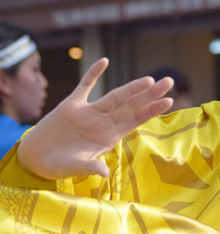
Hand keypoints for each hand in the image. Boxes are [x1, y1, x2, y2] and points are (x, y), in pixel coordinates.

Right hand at [17, 58, 172, 179]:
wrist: (36, 158)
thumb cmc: (59, 166)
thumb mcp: (75, 168)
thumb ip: (90, 167)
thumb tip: (104, 173)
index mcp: (109, 136)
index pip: (135, 120)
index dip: (151, 110)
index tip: (169, 101)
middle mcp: (103, 122)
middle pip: (131, 105)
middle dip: (150, 94)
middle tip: (169, 81)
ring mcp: (89, 112)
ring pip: (114, 96)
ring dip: (131, 87)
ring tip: (149, 79)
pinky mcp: (71, 105)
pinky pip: (85, 86)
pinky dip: (94, 73)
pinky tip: (105, 61)